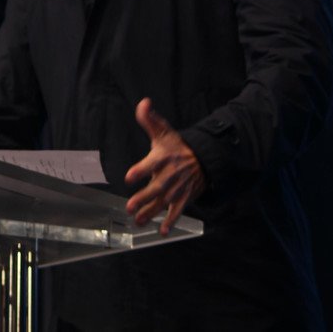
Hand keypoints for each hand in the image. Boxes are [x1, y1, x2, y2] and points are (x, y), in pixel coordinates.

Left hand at [124, 98, 205, 235]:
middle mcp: (170, 174)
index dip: (140, 170)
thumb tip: (143, 103)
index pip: (150, 163)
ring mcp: (177, 188)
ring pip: (163, 202)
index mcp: (163, 157)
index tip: (129, 176)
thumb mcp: (164, 131)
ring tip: (138, 220)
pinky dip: (171, 221)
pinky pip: (177, 211)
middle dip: (143, 198)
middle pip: (155, 188)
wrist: (203, 159)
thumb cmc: (177, 146)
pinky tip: (163, 231)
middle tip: (129, 206)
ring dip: (151, 212)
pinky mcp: (183, 198)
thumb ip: (150, 119)